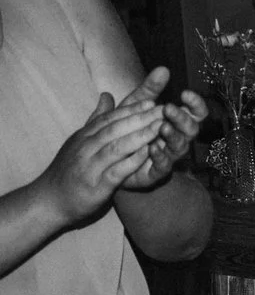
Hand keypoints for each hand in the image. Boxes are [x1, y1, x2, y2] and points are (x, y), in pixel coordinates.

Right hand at [37, 75, 172, 225]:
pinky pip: (117, 170)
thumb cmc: (70, 169)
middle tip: (164, 111)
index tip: (151, 101)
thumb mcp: (80, 141)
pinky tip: (148, 154)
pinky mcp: (97, 185)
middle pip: (115, 129)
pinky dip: (132, 161)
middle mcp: (86, 148)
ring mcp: (90, 166)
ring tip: (161, 128)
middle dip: (140, 118)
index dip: (130, 110)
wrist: (50, 200)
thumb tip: (107, 95)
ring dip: (140, 136)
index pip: (109, 119)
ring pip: (116, 147)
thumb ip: (96, 119)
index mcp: (84, 136)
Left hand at [121, 78, 207, 192]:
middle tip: (169, 109)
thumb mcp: (135, 105)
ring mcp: (169, 156)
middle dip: (182, 119)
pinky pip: (164, 166)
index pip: (195, 113)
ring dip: (173, 136)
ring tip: (163, 127)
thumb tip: (163, 68)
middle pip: (192, 129)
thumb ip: (150, 89)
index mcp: (176, 122)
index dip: (195, 104)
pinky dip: (160, 156)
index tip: (185, 93)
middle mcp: (177, 138)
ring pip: (181, 147)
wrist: (108, 158)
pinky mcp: (156, 172)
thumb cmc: (127, 129)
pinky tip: (152, 147)